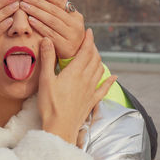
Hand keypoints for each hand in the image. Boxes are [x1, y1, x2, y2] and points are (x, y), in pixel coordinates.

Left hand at [20, 0, 84, 58]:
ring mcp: (71, 35)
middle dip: (37, 2)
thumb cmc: (68, 37)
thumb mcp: (69, 22)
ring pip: (51, 20)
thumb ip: (64, 9)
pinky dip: (39, 26)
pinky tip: (30, 20)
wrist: (76, 58)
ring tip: (24, 5)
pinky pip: (49, 33)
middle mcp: (76, 25)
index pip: (59, 2)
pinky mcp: (64, 46)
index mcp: (76, 16)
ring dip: (36, 12)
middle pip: (53, 10)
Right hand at [37, 29, 116, 144]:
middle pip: (94, 59)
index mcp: (75, 72)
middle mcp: (86, 79)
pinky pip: (104, 88)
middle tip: (89, 41)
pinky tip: (114, 77)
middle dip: (93, 48)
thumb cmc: (50, 105)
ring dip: (99, 60)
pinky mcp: (92, 101)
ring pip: (100, 70)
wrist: (60, 128)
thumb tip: (47, 40)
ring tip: (96, 54)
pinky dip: (109, 81)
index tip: (89, 31)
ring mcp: (90, 90)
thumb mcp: (45, 80)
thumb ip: (47, 59)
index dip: (88, 40)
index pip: (85, 51)